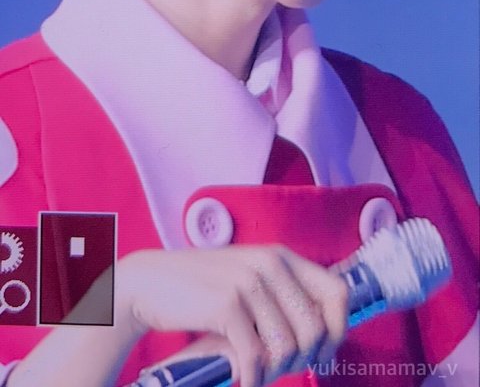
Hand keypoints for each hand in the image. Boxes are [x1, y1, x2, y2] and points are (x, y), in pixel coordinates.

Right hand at [117, 244, 347, 386]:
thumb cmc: (202, 288)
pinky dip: (253, 379)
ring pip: (289, 347)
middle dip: (304, 360)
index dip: (338, 328)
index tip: (322, 352)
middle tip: (281, 369)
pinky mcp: (227, 305)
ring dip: (276, 372)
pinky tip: (244, 380)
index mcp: (281, 256)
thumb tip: (325, 333)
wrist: (150, 282)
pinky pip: (256, 357)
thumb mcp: (248, 277)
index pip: (338, 292)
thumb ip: (282, 294)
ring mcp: (248, 282)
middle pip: (316, 328)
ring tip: (258, 372)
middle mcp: (270, 264)